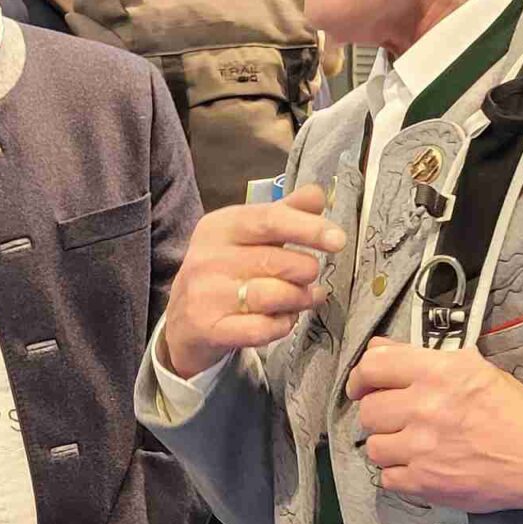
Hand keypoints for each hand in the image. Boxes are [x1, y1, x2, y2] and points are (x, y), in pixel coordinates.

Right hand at [163, 183, 345, 379]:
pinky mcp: (210, 329)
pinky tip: (283, 319)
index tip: (338, 239)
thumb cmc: (225, 272)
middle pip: (277, 261)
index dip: (309, 229)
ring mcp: (206, 295)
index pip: (270, 221)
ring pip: (275, 295)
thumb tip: (318, 195)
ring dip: (300, 299)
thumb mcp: (247, 237)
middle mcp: (208, 258)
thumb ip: (284, 214)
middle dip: (307, 270)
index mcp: (219, 226)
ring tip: (305, 297)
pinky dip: (283, 325)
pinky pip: (264, 328)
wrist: (184, 321)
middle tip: (313, 276)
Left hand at [346, 341, 522, 515]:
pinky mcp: (426, 483)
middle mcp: (426, 408)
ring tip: (413, 444)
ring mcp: (423, 449)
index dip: (361, 376)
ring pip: (374, 447)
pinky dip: (400, 474)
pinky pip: (387, 479)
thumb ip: (420, 358)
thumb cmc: (515, 412)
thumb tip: (376, 348)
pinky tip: (421, 466)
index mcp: (439, 372)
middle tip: (398, 418)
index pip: (373, 366)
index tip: (363, 385)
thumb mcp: (472, 368)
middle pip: (369, 410)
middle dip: (380, 413)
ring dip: (389, 445)